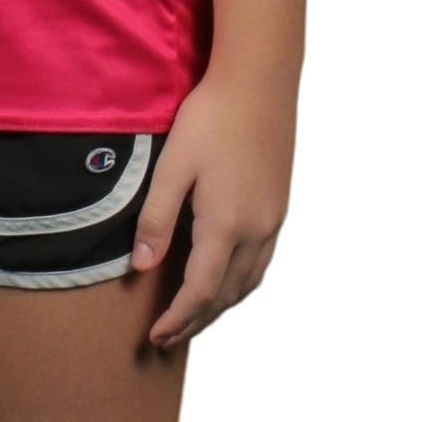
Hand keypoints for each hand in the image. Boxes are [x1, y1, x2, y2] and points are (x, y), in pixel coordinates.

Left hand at [131, 66, 299, 352]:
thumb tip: (141, 267)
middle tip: (166, 340)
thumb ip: (157, 218)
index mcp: (225, 225)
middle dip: (194, 322)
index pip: (199, 292)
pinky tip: (227, 283)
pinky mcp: (280, 208)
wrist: (260, 81)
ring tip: (192, 320)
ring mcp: (273, 222)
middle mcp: (256, 232)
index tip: (154, 337)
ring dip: (219, 308)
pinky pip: (263, 265)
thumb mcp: (173, 165)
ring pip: (249, 285)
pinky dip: (241, 286)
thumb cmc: (211, 117)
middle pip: (225, 296)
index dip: (176, 320)